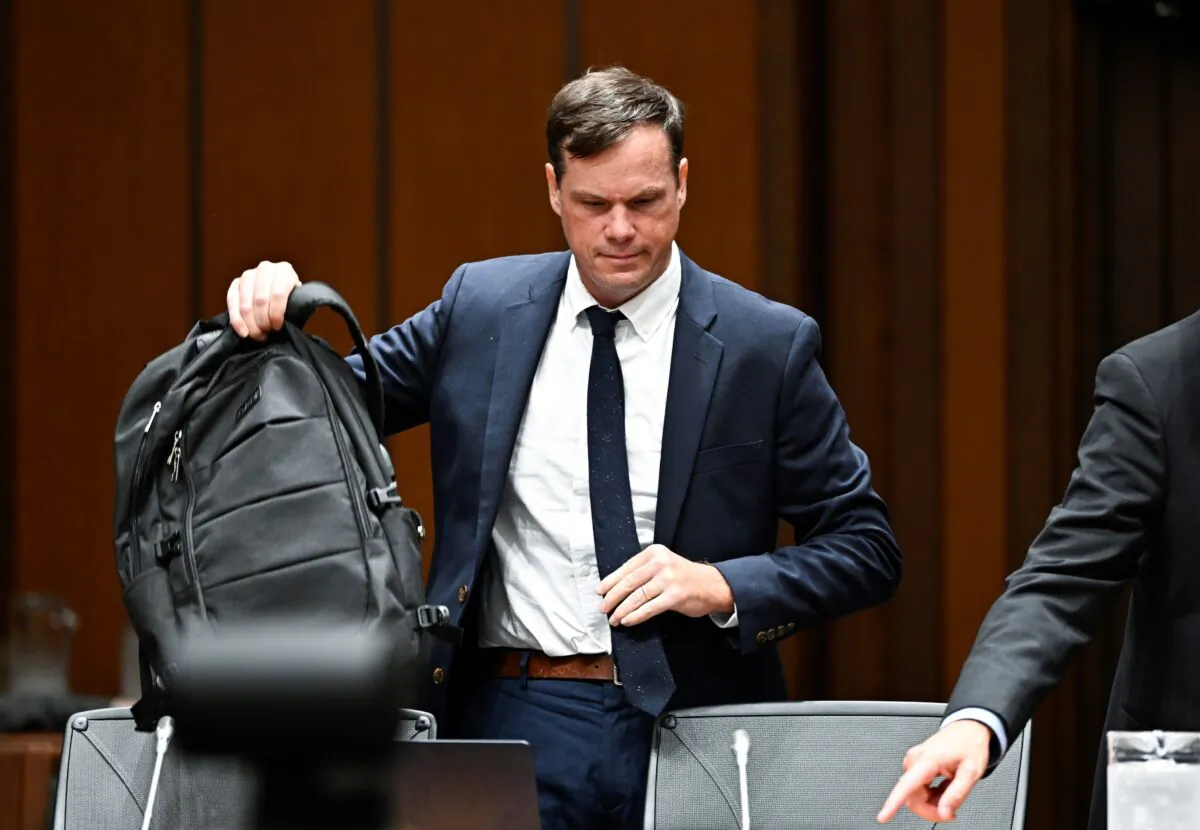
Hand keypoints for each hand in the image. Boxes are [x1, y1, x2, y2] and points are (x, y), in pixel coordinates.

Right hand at [227, 260, 301, 339]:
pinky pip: (232, 302)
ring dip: (250, 323)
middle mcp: (265, 269)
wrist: (280, 294)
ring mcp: (249, 275)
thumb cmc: (291, 300)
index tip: (277, 327)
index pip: (278, 294)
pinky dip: (236, 320)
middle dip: (263, 321)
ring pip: (245, 303)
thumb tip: (292, 317)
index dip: (276, 314)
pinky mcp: (236, 283)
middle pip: (260, 300)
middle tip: (267, 333)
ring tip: (258, 334)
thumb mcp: (298, 301)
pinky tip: (243, 332)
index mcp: (284, 270)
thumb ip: (297, 306)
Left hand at [596, 544, 733, 626]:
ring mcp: (668, 579)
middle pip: (629, 582)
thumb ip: (643, 571)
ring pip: (637, 596)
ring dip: (622, 610)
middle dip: (612, 597)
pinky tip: (628, 620)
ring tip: (614, 618)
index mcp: (655, 553)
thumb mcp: (664, 564)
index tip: (600, 591)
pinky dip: (636, 616)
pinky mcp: (675, 596)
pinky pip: (649, 608)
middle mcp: (660, 563)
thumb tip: (616, 587)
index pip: (626, 568)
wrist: (713, 585)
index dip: (610, 581)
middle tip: (603, 608)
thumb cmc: (684, 577)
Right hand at [877, 719, 991, 822]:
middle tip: (951, 811)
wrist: (968, 730)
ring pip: (914, 795)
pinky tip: (943, 787)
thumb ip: (957, 794)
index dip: (893, 803)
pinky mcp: (915, 765)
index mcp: (928, 759)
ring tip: (950, 791)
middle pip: (912, 797)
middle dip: (930, 810)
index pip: (906, 785)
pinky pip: (917, 789)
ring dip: (932, 802)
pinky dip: (931, 795)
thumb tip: (943, 812)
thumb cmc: (970, 745)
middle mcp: (915, 759)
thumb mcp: (971, 772)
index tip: (883, 817)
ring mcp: (913, 761)